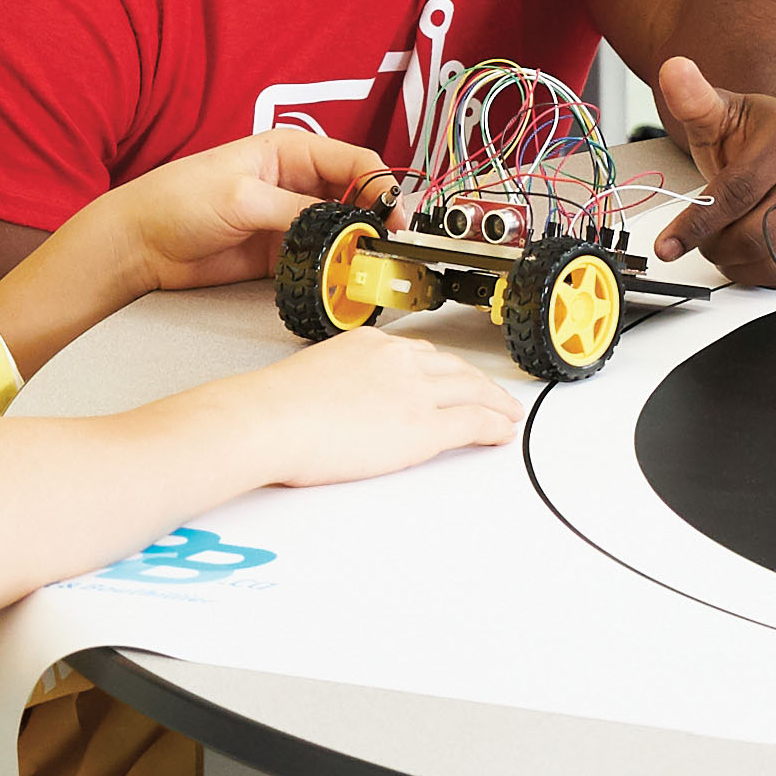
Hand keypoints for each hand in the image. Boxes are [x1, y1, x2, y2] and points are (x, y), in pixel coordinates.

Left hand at [127, 123, 397, 294]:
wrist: (139, 246)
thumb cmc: (177, 201)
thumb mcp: (242, 198)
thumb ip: (296, 211)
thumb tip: (343, 226)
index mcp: (290, 151)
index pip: (354, 162)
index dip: (381, 187)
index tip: (395, 216)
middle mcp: (296, 183)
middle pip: (354, 199)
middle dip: (374, 221)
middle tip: (386, 248)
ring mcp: (288, 219)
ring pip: (340, 232)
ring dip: (354, 249)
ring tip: (365, 268)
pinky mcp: (279, 253)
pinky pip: (318, 259)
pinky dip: (332, 270)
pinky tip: (338, 280)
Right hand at [221, 324, 531, 486]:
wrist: (269, 419)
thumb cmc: (272, 408)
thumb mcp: (309, 379)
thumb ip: (333, 386)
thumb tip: (332, 404)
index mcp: (368, 344)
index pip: (418, 353)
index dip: (441, 368)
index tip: (449, 376)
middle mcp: (397, 360)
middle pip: (452, 367)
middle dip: (476, 382)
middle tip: (491, 394)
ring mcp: (414, 391)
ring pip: (471, 390)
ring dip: (494, 402)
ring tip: (507, 413)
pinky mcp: (423, 426)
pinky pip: (472, 422)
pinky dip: (493, 426)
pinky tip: (501, 431)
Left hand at [654, 51, 775, 284]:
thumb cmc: (762, 135)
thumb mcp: (724, 113)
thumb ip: (694, 99)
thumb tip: (673, 69)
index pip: (737, 191)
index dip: (697, 222)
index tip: (667, 244)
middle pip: (754, 231)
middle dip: (715, 242)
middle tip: (701, 237)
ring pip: (771, 258)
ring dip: (735, 259)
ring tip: (725, 239)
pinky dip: (760, 270)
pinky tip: (751, 250)